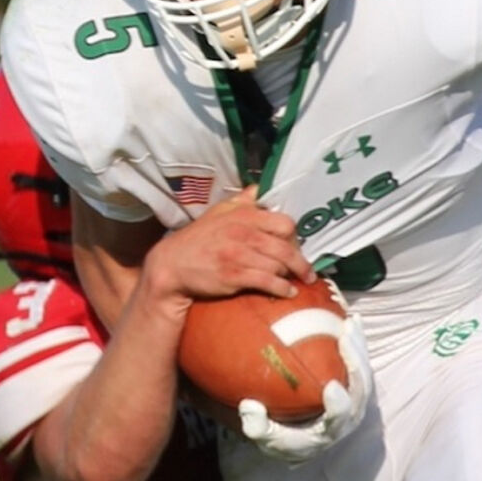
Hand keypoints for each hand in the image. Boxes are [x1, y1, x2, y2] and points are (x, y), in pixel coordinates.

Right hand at [146, 186, 313, 302]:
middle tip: (308, 271)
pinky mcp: (235, 275)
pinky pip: (268, 282)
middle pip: (286, 247)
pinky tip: (288, 292)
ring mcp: (239, 255)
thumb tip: (259, 187)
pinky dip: (282, 289)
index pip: (284, 222)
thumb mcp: (218, 212)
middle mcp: (244, 233)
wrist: (173, 265)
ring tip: (298, 281)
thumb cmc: (199, 239)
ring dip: (291, 276)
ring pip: (279, 265)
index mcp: (244, 215)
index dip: (294, 236)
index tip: (297, 246)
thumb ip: (241, 201)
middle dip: (301, 262)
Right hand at [237, 314, 372, 461]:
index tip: (331, 387)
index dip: (339, 403)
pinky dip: (357, 339)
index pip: (340, 416)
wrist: (303, 441)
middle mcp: (350, 413)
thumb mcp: (267, 439)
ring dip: (358, 345)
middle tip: (345, 336)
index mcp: (332, 429)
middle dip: (356, 361)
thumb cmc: (285, 440)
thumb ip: (257, 427)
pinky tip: (351, 317)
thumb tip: (250, 405)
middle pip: (361, 386)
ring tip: (349, 321)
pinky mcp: (356, 385)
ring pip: (364, 370)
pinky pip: (359, 359)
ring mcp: (356, 398)